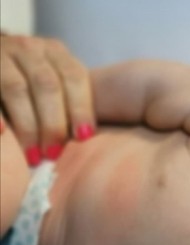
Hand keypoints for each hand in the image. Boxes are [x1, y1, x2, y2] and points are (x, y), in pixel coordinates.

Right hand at [0, 34, 94, 164]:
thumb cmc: (31, 82)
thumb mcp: (54, 82)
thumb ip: (70, 103)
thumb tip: (85, 139)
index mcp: (55, 52)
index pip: (74, 77)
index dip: (80, 108)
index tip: (84, 137)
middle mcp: (28, 48)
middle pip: (47, 85)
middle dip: (53, 123)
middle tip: (54, 153)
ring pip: (16, 88)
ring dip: (27, 126)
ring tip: (33, 155)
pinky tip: (2, 133)